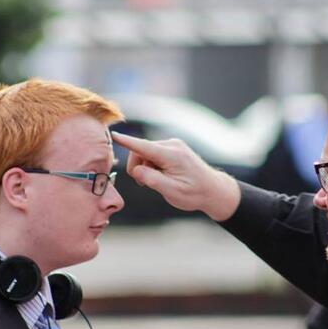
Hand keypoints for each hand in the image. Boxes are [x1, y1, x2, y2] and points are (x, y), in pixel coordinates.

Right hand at [111, 131, 240, 221]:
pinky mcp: (173, 147)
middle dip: (138, 167)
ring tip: (159, 181)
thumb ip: (152, 180)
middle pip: (141, 151)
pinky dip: (152, 165)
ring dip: (146, 167)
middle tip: (145, 184)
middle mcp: (172, 145)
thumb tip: (136, 170)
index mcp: (172, 155)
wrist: (213, 190)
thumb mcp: (172, 191)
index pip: (144, 147)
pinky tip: (163, 175)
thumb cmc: (194, 193)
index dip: (127, 142)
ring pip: (145, 153)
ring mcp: (173, 145)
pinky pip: (153, 153)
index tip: (114, 135)